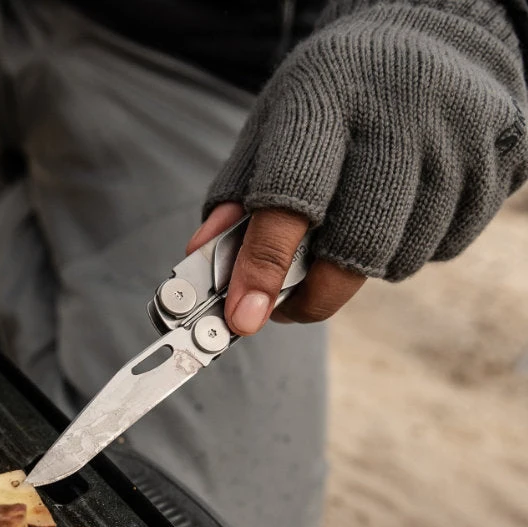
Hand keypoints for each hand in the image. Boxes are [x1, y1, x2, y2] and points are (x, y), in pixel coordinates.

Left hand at [191, 0, 527, 336]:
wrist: (432, 34)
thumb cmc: (335, 95)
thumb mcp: (272, 127)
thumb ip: (236, 197)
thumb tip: (202, 262)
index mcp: (326, 96)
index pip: (291, 197)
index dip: (265, 266)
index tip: (244, 317)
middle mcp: (400, 112)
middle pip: (356, 246)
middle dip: (314, 293)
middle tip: (288, 304)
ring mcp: (458, 135)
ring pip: (400, 258)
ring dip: (364, 266)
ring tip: (354, 223)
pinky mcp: (498, 157)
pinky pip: (444, 247)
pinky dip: (412, 247)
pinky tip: (402, 208)